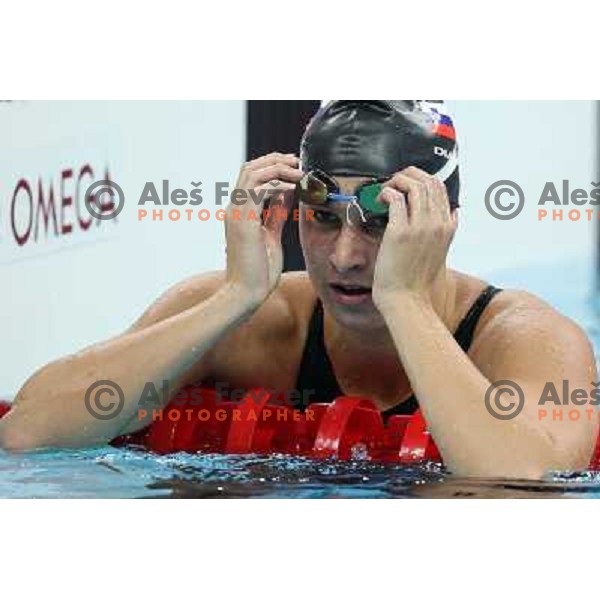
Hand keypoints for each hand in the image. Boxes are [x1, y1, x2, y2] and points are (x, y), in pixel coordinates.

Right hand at [224, 152, 302, 306]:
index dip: (272, 166)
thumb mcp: (271, 236)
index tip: (294, 166)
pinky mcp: (243, 221)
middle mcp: (234, 208)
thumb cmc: (258, 271)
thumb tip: (287, 195)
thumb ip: (276, 214)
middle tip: (298, 161)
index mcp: (240, 212)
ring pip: (253, 173)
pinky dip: (277, 184)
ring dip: (279, 168)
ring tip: (300, 172)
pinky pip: (259, 190)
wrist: (245, 293)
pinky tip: (294, 187)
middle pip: (250, 168)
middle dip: (275, 160)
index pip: (252, 177)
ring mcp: (236, 213)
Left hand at [372, 166, 457, 309]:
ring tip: (385, 190)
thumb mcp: (441, 252)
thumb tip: (455, 213)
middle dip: (409, 175)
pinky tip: (380, 199)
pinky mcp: (400, 231)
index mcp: (448, 227)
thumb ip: (447, 231)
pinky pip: (396, 198)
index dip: (422, 180)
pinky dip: (386, 192)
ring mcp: (420, 227)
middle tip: (394, 183)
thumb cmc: (418, 279)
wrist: (407, 299)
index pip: (441, 188)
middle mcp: (437, 223)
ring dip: (396, 181)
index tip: (407, 185)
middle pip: (429, 181)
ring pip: (413, 185)